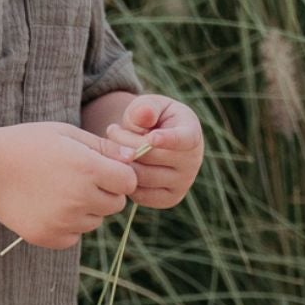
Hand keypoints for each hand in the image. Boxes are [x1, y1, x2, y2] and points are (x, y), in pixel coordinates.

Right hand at [0, 122, 140, 251]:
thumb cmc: (27, 144)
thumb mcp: (65, 134)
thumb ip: (102, 147)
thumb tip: (133, 158)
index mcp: (87, 168)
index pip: (128, 182)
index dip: (119, 174)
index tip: (103, 168)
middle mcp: (79, 198)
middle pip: (116, 204)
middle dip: (105, 192)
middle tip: (79, 179)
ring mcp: (63, 221)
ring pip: (95, 221)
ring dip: (86, 209)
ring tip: (59, 191)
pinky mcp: (49, 238)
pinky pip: (75, 236)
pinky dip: (68, 225)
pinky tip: (48, 206)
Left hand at [99, 94, 201, 208]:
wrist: (158, 141)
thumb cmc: (153, 118)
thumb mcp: (151, 105)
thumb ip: (146, 107)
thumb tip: (144, 114)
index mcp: (192, 134)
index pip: (184, 140)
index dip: (168, 140)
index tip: (151, 138)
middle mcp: (192, 162)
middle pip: (150, 156)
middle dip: (124, 141)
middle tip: (112, 129)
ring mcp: (183, 183)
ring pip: (141, 176)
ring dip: (121, 161)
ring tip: (113, 143)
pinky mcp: (169, 199)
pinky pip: (140, 194)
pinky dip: (126, 180)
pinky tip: (123, 164)